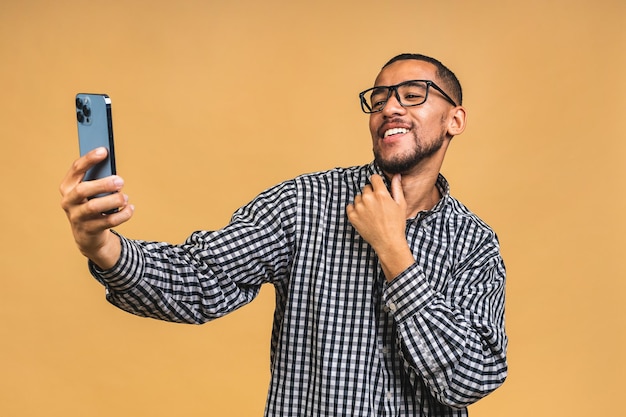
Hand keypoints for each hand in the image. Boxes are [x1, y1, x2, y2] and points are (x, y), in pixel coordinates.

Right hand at [59, 147, 133, 268]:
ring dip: (113, 200)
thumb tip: (115, 171)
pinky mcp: (89, 230)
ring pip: (94, 207)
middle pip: (83, 190)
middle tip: (120, 181)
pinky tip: (130, 208)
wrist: (88, 235)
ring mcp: (77, 217)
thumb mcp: (92, 191)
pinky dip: (123, 214)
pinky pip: (108, 221)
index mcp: (68, 186)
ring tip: (125, 197)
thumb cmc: (92, 204)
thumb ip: (99, 179)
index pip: (76, 169)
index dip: (89, 159)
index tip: (104, 150)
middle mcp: (69, 201)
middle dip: (103, 184)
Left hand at [346, 174, 414, 279]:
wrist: (388, 242)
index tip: (378, 188)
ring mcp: (359, 208)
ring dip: (363, 202)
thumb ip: (397, 188)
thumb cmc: (397, 224)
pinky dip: (355, 210)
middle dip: (371, 193)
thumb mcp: (401, 205)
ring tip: (371, 212)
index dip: (377, 183)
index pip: (374, 178)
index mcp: (381, 194)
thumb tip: (396, 175)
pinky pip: (350, 207)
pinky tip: (363, 216)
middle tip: (377, 205)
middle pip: (366, 188)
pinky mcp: (352, 216)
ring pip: (358, 197)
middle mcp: (368, 198)